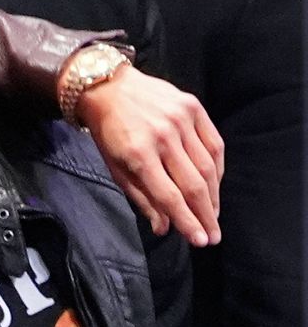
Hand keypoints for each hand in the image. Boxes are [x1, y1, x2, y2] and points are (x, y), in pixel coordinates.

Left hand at [77, 65, 222, 245]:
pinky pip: (214, 144)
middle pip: (193, 184)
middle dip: (205, 215)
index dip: (187, 221)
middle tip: (213, 236)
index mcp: (138, 154)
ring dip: (214, 195)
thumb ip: (141, 197)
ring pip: (207, 166)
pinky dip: (217, 168)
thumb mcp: (114, 167)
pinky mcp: (193, 107)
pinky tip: (215, 185)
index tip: (200, 240)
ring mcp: (181, 119)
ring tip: (213, 215)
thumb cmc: (108, 131)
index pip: (170, 195)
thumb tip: (163, 228)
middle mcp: (163, 136)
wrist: (108, 86)